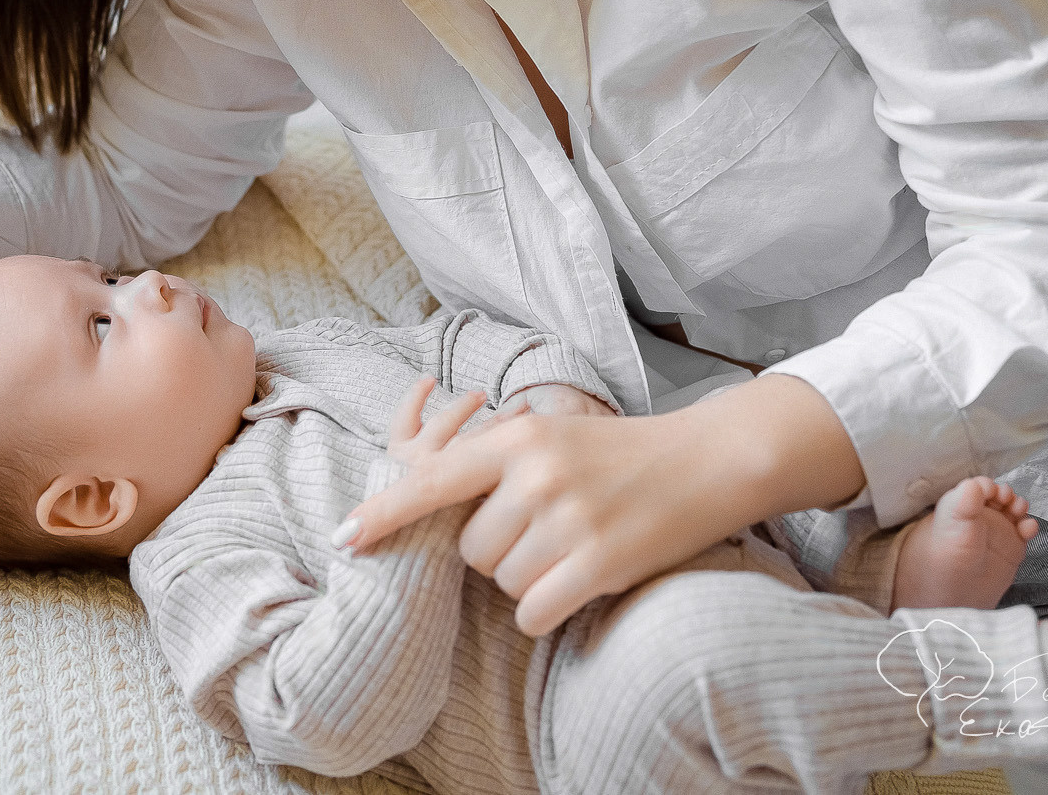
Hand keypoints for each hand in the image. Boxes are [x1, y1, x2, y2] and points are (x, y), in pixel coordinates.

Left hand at [342, 373, 864, 635]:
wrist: (704, 460)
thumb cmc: (615, 452)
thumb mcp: (548, 436)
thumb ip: (492, 466)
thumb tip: (430, 508)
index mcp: (515, 439)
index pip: (431, 480)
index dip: (383, 513)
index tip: (344, 537)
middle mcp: (536, 475)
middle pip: (471, 550)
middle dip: (497, 553)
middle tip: (544, 529)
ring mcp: (569, 519)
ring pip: (503, 582)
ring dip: (528, 579)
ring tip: (571, 543)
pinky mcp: (599, 561)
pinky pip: (535, 611)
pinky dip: (547, 609)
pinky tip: (576, 581)